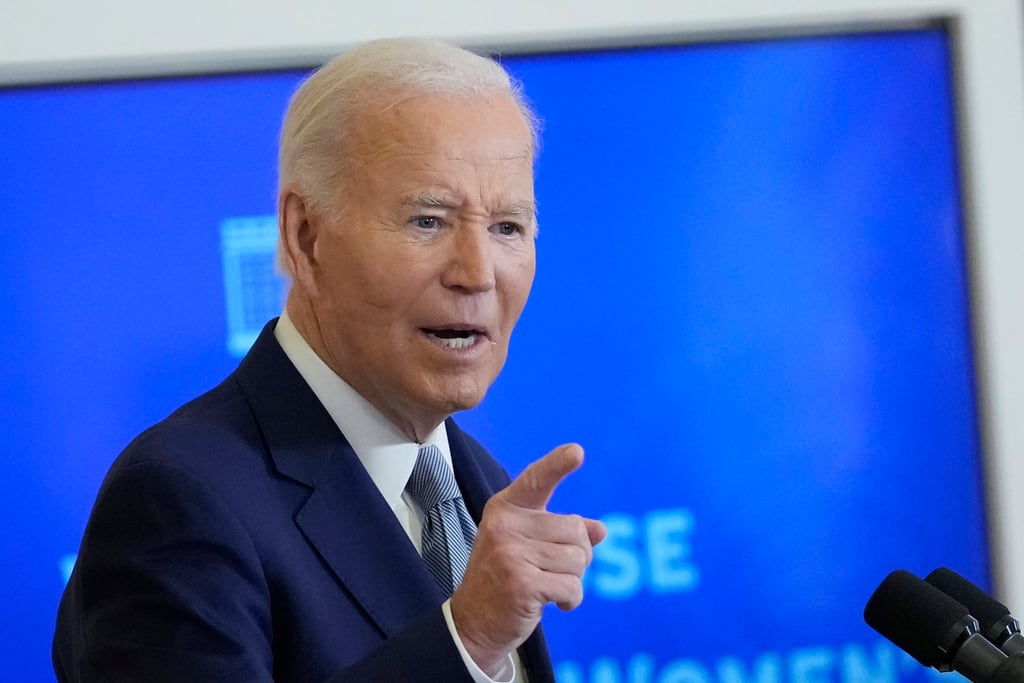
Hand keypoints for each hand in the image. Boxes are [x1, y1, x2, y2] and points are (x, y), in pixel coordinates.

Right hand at [450, 443, 606, 675]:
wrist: (473, 623)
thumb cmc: (504, 579)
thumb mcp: (528, 547)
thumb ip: (562, 533)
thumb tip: (600, 529)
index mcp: (506, 509)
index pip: (536, 480)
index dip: (558, 465)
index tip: (577, 451)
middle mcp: (505, 525)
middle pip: (576, 530)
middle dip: (577, 555)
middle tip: (552, 570)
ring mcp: (511, 554)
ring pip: (578, 560)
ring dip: (572, 580)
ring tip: (546, 586)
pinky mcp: (522, 583)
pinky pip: (573, 587)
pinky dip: (570, 600)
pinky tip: (552, 603)